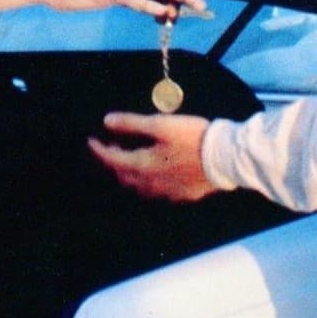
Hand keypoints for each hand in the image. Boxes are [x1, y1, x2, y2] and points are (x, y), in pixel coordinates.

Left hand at [87, 111, 219, 201]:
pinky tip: (155, 172)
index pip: (112, 160)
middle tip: (110, 146)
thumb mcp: (160, 125)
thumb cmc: (192, 138)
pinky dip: (147, 181)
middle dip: (112, 162)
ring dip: (129, 173)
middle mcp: (151, 184)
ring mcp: (167, 193)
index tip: (90, 141)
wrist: (226, 158)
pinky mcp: (183, 195)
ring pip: (139, 187)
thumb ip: (132, 123)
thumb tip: (107, 122)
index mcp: (143, 166)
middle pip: (123, 176)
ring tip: (129, 158)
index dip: (98, 150)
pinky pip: (157, 191)